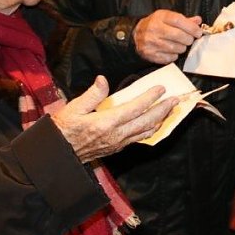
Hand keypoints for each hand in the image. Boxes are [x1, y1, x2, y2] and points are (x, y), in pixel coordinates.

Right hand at [52, 76, 178, 162]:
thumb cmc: (64, 129)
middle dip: (163, 109)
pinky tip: (155, 124)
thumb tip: (103, 80)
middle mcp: (116, 135)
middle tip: (176, 99)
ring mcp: (118, 143)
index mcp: (106, 123)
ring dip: (161, 120)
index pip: (135, 108)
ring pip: (146, 131)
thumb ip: (92, 94)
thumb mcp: (74, 108)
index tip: (161, 88)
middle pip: (147, 121)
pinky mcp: (117, 148)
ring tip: (171, 110)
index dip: (150, 98)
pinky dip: (151, 129)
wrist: (59, 154)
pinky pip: (140, 138)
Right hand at [133, 10, 202, 64]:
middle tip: (189, 39)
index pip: (179, 21)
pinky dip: (174, 55)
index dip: (192, 27)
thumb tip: (198, 21)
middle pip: (179, 36)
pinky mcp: (150, 54)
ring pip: (176, 48)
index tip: (198, 32)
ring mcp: (151, 42)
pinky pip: (170, 57)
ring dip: (182, 48)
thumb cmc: (155, 25)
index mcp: (160, 17)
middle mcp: (154, 29)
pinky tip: (171, 50)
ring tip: (180, 44)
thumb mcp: (168, 18)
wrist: (136, 34)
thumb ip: (184, 20)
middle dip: (189, 39)